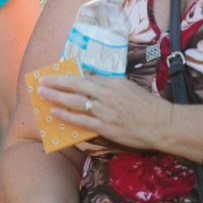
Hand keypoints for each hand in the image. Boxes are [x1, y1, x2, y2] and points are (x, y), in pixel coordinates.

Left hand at [39, 73, 167, 151]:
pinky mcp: (106, 128)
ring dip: (57, 98)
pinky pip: (82, 121)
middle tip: (41, 83)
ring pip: (76, 103)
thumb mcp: (127, 87)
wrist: (161, 124)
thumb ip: (107, 84)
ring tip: (43, 95)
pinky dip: (68, 116)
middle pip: (76, 87)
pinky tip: (56, 113)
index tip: (54, 74)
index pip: (85, 77)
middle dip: (56, 84)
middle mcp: (107, 95)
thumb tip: (88, 80)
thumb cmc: (146, 105)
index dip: (67, 77)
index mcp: (113, 82)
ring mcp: (106, 112)